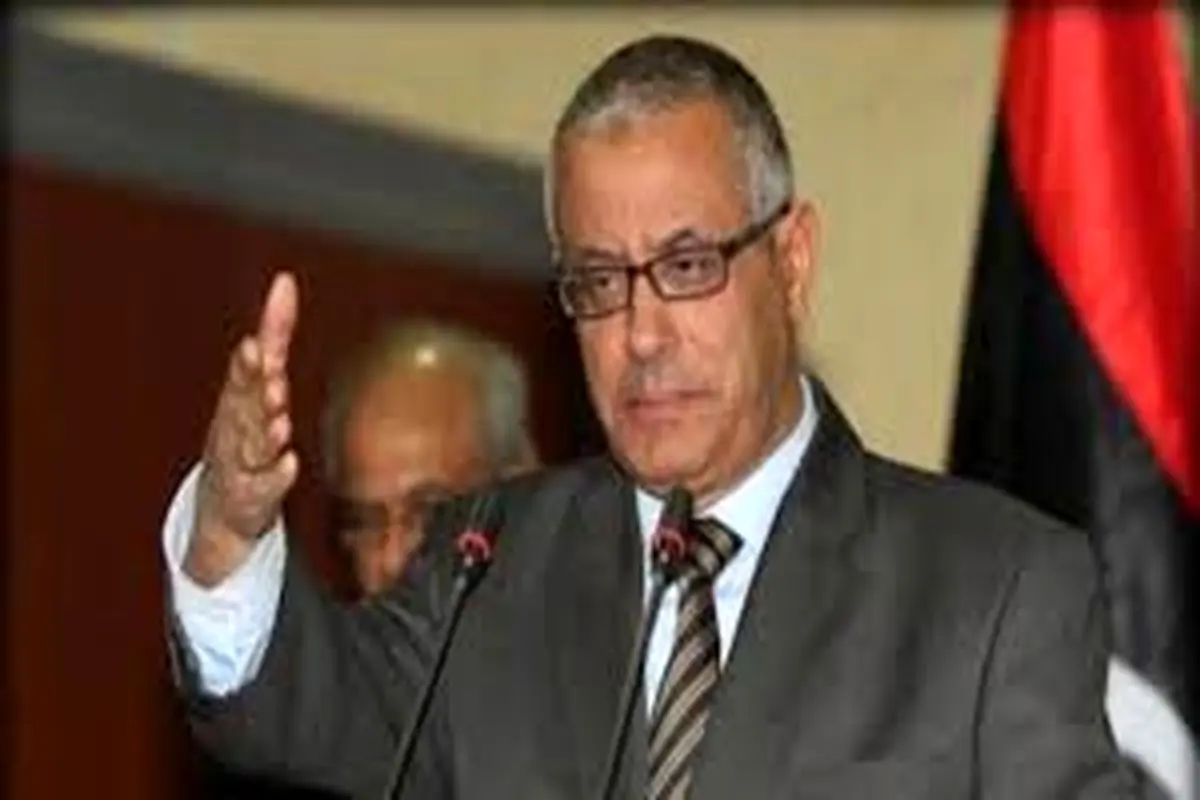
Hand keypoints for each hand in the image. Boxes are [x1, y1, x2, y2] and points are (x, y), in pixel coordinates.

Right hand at [184, 272, 299, 585]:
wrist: (224, 504)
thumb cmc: (244, 429)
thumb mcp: (259, 380)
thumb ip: (275, 333)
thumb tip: (285, 281)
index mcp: (237, 398)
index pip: (242, 377)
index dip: (247, 364)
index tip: (253, 346)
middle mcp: (235, 427)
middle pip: (243, 408)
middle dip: (252, 392)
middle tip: (267, 377)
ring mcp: (242, 462)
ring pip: (252, 446)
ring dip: (265, 433)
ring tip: (280, 421)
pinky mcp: (254, 493)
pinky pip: (266, 484)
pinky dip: (277, 475)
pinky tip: (290, 464)